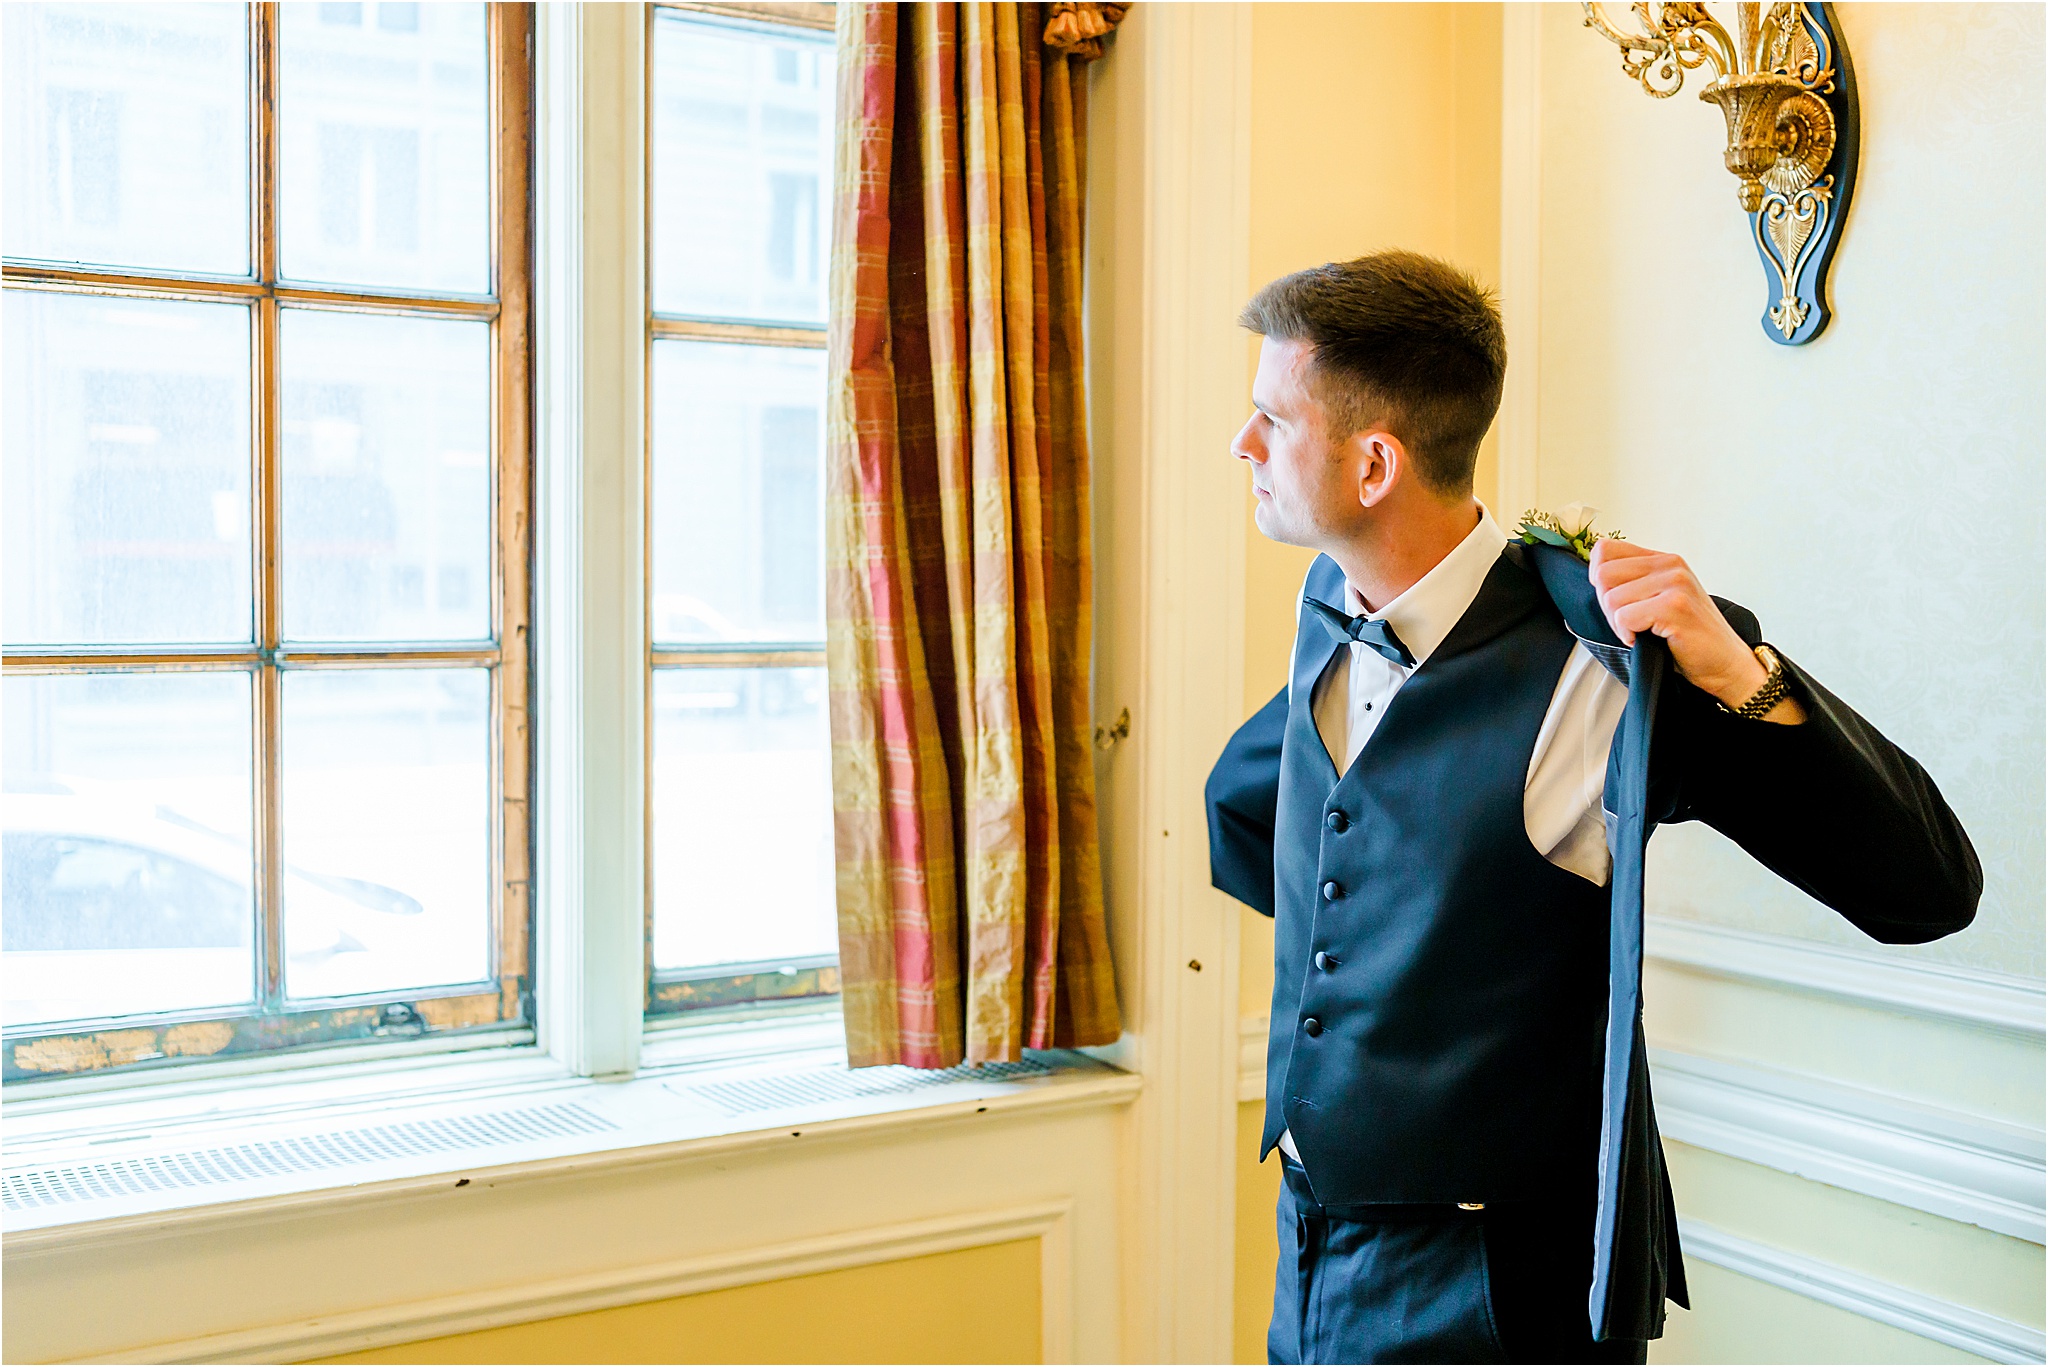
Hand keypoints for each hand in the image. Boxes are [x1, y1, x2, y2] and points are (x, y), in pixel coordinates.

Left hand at [1587, 539, 1804, 723]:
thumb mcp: (1662, 598)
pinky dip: (1626, 634)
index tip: (1613, 601)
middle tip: (1627, 624)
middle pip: (1603, 574)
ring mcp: (1674, 583)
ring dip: (1617, 623)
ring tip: (1639, 632)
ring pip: (1611, 598)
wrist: (1726, 663)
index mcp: (1664, 560)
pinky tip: (1643, 640)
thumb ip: (1636, 582)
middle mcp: (1670, 565)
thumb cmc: (1690, 637)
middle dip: (1606, 605)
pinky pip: (1624, 617)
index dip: (1598, 578)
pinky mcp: (1674, 606)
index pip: (1606, 550)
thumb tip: (1594, 578)